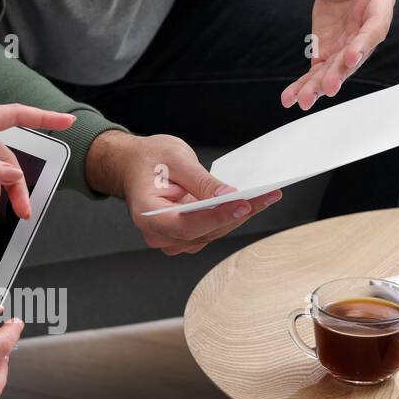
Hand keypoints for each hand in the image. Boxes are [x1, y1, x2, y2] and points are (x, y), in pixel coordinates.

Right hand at [85, 130, 281, 254]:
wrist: (132, 165)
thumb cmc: (148, 160)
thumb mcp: (175, 160)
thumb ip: (201, 182)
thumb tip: (227, 196)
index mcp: (147, 214)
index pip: (185, 224)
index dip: (216, 217)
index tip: (243, 204)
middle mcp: (158, 233)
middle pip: (204, 232)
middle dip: (237, 213)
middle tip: (266, 195)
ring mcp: (172, 238)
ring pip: (212, 233)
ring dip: (239, 216)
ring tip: (265, 196)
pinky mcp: (185, 235)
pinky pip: (212, 230)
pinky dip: (231, 216)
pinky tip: (250, 202)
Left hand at [281, 0, 394, 110]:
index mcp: (377, 8)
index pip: (373, 30)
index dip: (363, 45)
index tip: (351, 58)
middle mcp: (363, 33)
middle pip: (352, 59)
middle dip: (339, 74)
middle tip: (328, 88)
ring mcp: (345, 46)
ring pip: (332, 71)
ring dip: (318, 87)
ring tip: (302, 101)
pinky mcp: (327, 51)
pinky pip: (315, 72)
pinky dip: (302, 85)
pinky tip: (288, 99)